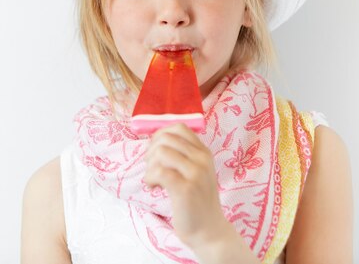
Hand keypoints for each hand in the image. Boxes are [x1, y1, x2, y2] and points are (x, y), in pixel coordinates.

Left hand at [143, 123, 231, 248]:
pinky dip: (150, 178)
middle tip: (152, 168)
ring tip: (154, 179)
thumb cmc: (196, 202)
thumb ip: (183, 156)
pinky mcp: (186, 188)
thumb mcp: (196, 172)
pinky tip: (153, 187)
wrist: (208, 230)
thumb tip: (155, 141)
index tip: (156, 153)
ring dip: (150, 165)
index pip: (179, 128)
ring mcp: (196, 172)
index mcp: (204, 152)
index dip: (161, 136)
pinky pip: (159, 171)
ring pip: (161, 152)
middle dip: (151, 151)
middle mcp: (202, 159)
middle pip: (167, 138)